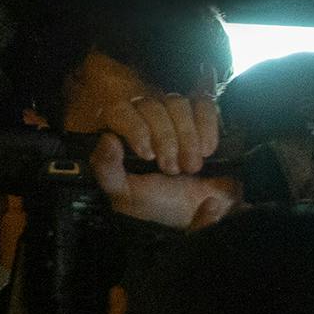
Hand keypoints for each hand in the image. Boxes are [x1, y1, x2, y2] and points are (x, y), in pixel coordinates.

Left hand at [86, 91, 235, 229]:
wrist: (202, 210)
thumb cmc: (161, 204)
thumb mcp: (126, 195)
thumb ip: (107, 169)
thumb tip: (107, 138)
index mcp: (123, 134)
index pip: (121, 109)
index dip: (136, 128)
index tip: (148, 155)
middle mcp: (146, 119)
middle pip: (152, 105)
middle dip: (166, 139)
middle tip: (173, 169)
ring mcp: (175, 116)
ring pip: (178, 103)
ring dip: (187, 137)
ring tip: (192, 166)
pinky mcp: (202, 117)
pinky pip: (203, 104)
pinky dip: (206, 126)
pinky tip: (206, 150)